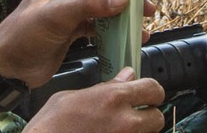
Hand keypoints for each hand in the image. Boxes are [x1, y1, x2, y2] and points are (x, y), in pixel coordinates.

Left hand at [0, 0, 157, 88]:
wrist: (9, 66)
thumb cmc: (24, 33)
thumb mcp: (58, 15)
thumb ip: (90, 4)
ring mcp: (74, 6)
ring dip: (129, 4)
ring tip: (149, 14)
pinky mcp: (76, 27)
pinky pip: (104, 21)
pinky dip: (120, 26)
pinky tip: (137, 35)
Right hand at [25, 67, 164, 131]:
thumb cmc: (49, 126)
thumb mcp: (70, 96)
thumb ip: (103, 87)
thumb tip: (124, 78)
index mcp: (112, 98)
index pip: (152, 89)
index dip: (151, 90)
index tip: (145, 91)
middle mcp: (124, 122)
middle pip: (158, 117)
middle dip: (149, 113)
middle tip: (136, 112)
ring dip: (139, 129)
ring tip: (119, 126)